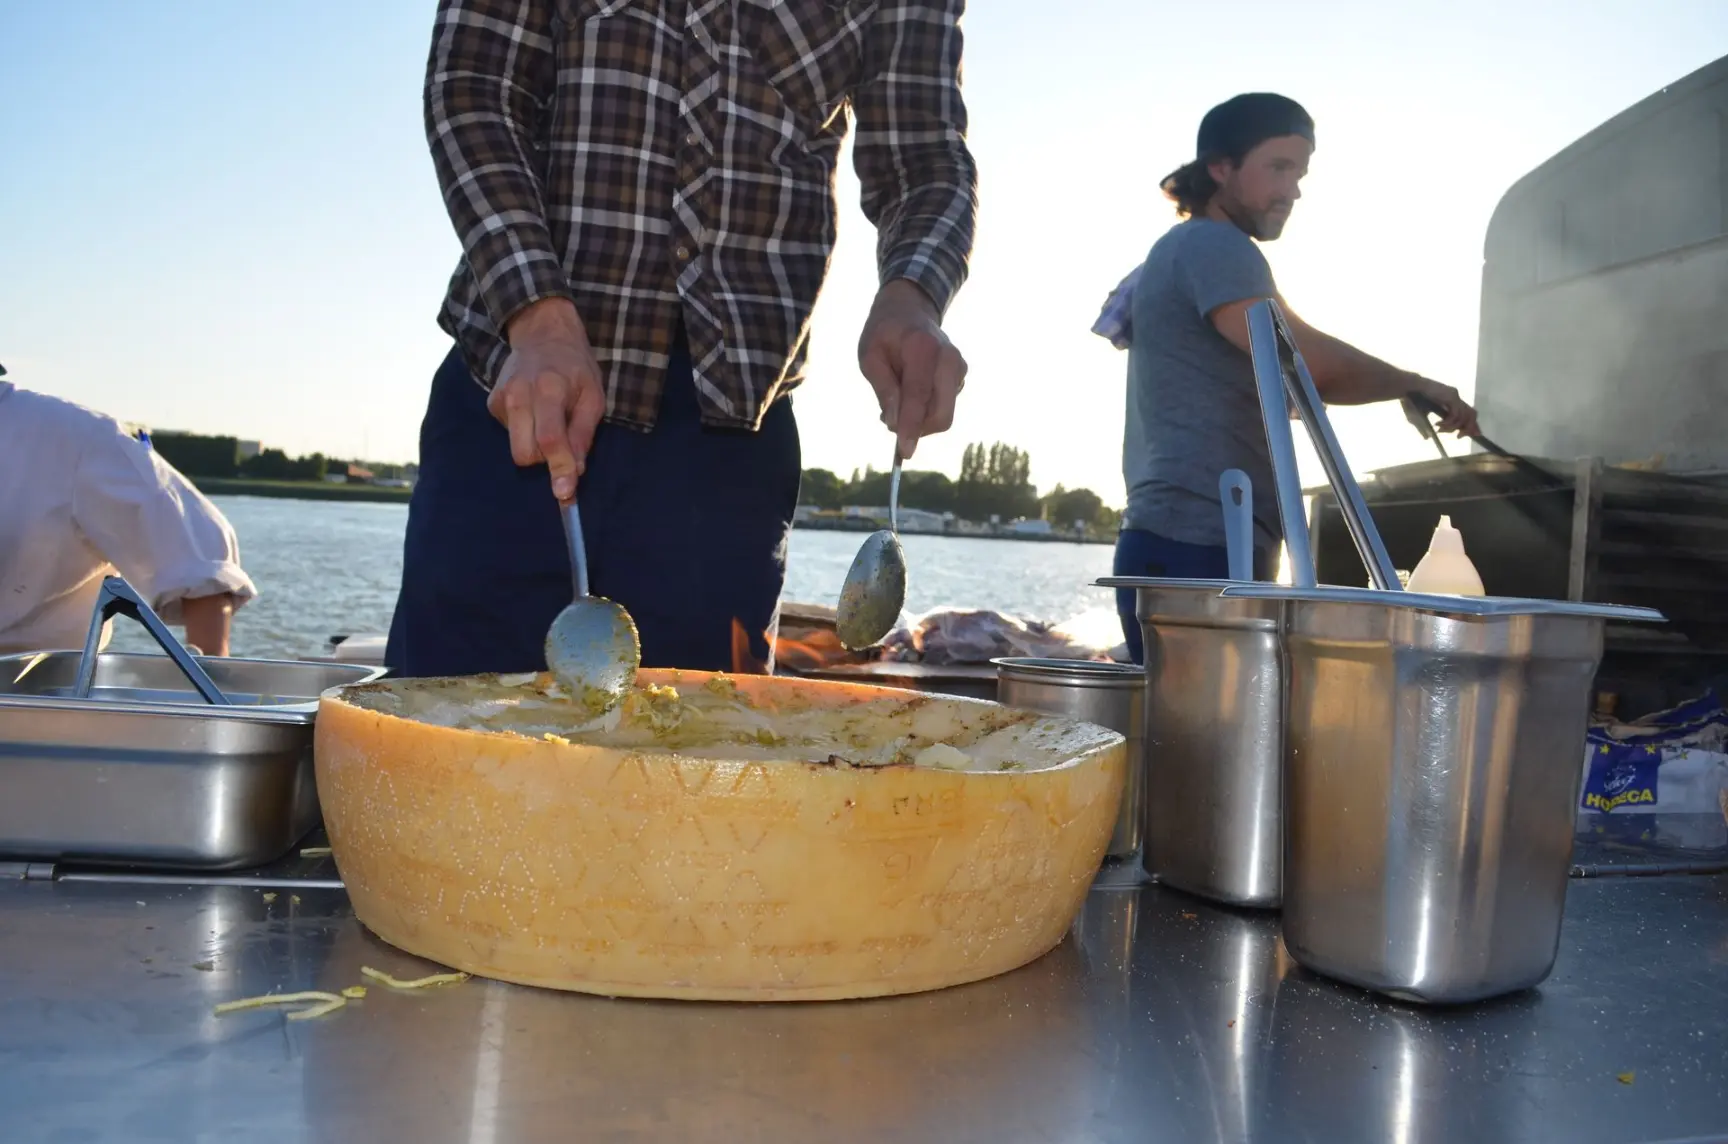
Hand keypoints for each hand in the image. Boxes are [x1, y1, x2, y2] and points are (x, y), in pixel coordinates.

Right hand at [487, 298, 606, 500]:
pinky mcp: (492, 403)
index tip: (564, 493)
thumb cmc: (575, 367)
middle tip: (563, 444)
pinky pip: (510, 436)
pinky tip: (534, 411)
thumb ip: (584, 434)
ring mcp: (501, 398)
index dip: (559, 468)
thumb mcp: (593, 395)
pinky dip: (525, 432)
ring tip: (549, 420)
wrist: (542, 334)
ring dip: (536, 446)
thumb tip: (575, 471)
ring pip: (516, 448)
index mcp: (549, 389)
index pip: (550, 439)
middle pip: (525, 453)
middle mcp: (519, 394)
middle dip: (545, 460)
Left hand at [857, 279, 966, 460]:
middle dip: (916, 428)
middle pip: (941, 414)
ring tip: (896, 398)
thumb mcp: (870, 358)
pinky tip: (910, 393)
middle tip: (888, 420)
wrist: (910, 310)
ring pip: (943, 415)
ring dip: (918, 420)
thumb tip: (895, 425)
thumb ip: (884, 390)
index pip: (919, 396)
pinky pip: (944, 407)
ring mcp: (960, 368)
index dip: (912, 427)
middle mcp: (949, 359)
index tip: (904, 452)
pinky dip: (925, 411)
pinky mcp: (962, 377)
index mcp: (923, 349)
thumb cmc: (884, 334)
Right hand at [1408, 376, 1479, 437]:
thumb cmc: (1410, 401)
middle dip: (1469, 428)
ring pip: (1464, 416)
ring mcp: (1455, 396)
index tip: (1464, 436)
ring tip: (1440, 430)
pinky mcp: (1452, 396)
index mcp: (1451, 402)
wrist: (1407, 388)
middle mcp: (1456, 398)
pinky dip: (1448, 423)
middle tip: (1459, 437)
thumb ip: (1424, 428)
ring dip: (1453, 427)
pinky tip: (1438, 425)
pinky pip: (1456, 414)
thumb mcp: (1418, 418)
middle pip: (1472, 414)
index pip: (1467, 413)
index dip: (1470, 425)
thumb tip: (1427, 438)